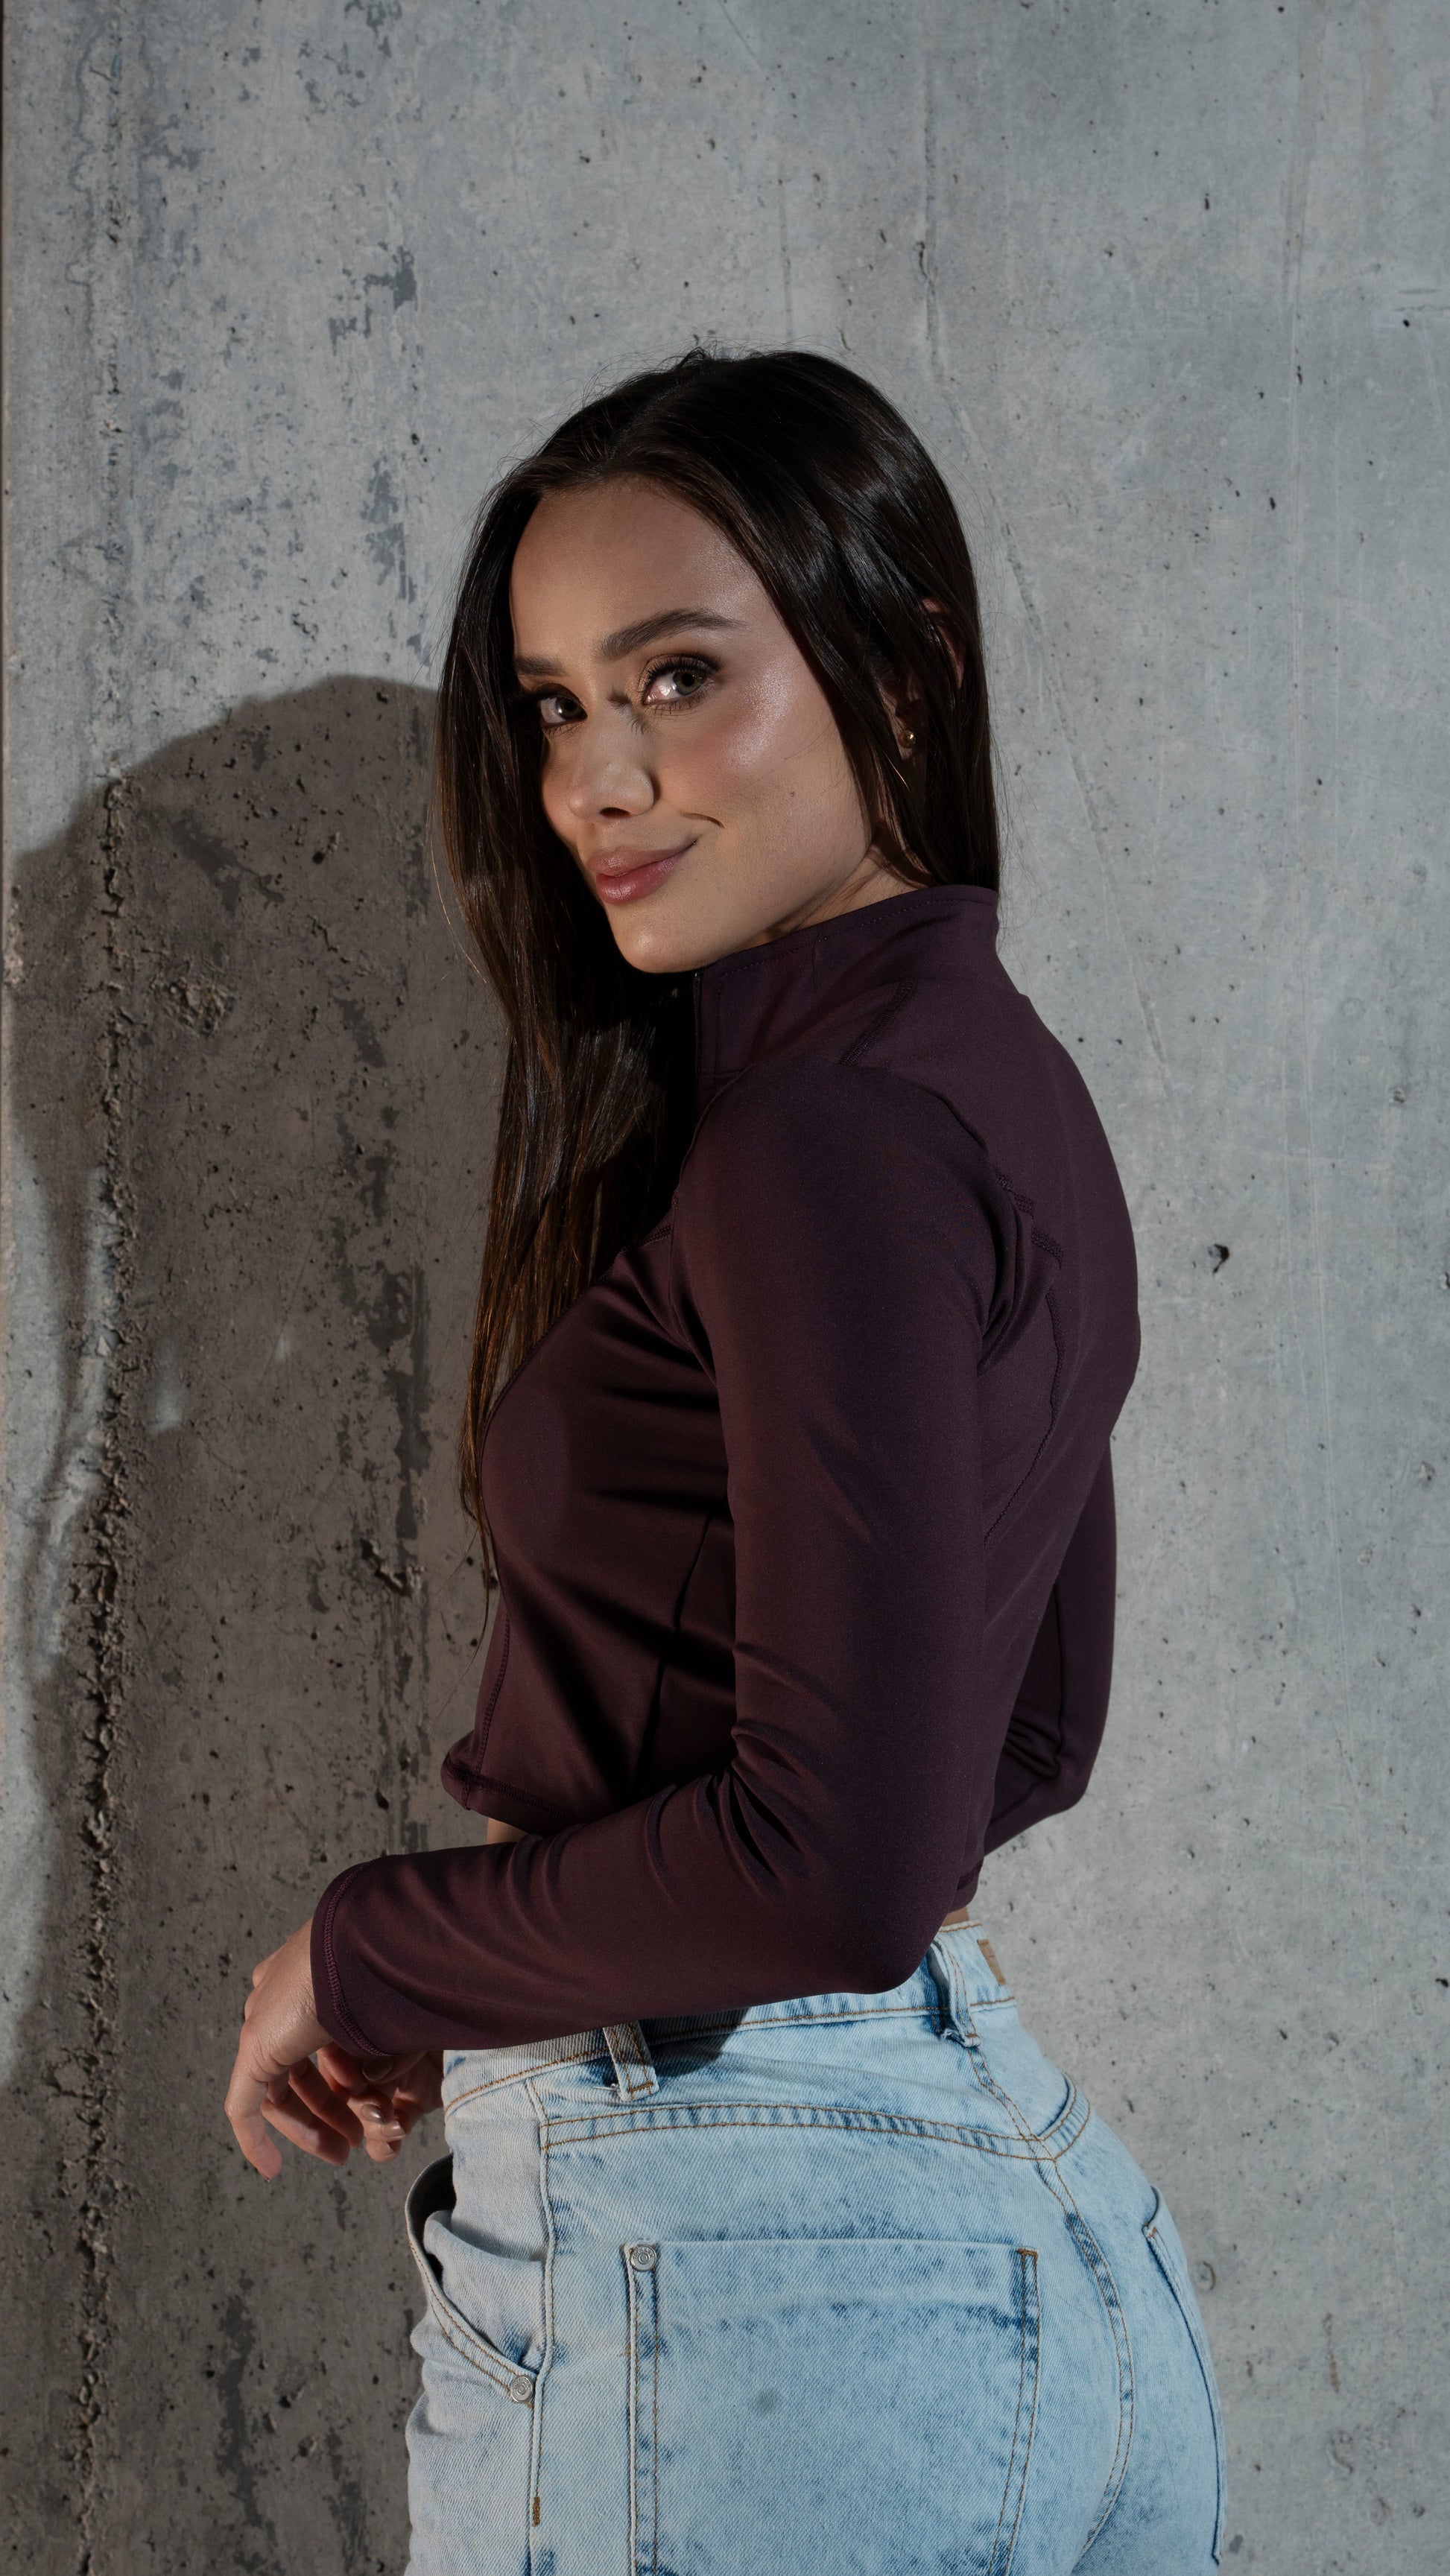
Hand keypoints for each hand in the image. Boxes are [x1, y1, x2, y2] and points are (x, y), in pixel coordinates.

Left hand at [224, 1918, 443, 2178]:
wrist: (367, 1945)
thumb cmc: (390, 1966)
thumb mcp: (387, 2001)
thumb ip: (383, 2028)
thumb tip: (396, 2067)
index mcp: (303, 1977)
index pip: (311, 2039)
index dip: (336, 2078)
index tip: (363, 2103)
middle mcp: (277, 1996)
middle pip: (295, 2069)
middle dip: (327, 2109)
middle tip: (354, 2138)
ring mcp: (263, 2020)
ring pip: (276, 2090)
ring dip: (308, 2126)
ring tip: (341, 2150)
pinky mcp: (256, 2047)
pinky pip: (245, 2106)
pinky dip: (256, 2139)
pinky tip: (271, 2168)